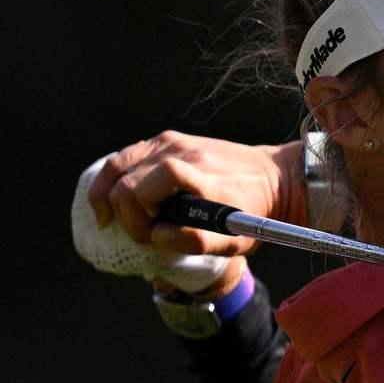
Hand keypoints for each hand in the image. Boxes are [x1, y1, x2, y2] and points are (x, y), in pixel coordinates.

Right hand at [86, 131, 305, 257]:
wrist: (274, 179)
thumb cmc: (254, 215)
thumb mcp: (234, 239)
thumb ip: (195, 242)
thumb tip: (156, 236)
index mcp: (201, 176)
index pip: (148, 184)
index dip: (137, 214)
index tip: (149, 234)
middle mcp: (183, 152)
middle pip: (125, 178)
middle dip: (123, 212)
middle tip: (140, 234)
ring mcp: (172, 142)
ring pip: (117, 165)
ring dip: (108, 194)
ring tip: (109, 218)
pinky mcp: (167, 140)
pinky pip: (126, 156)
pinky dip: (114, 178)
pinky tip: (114, 198)